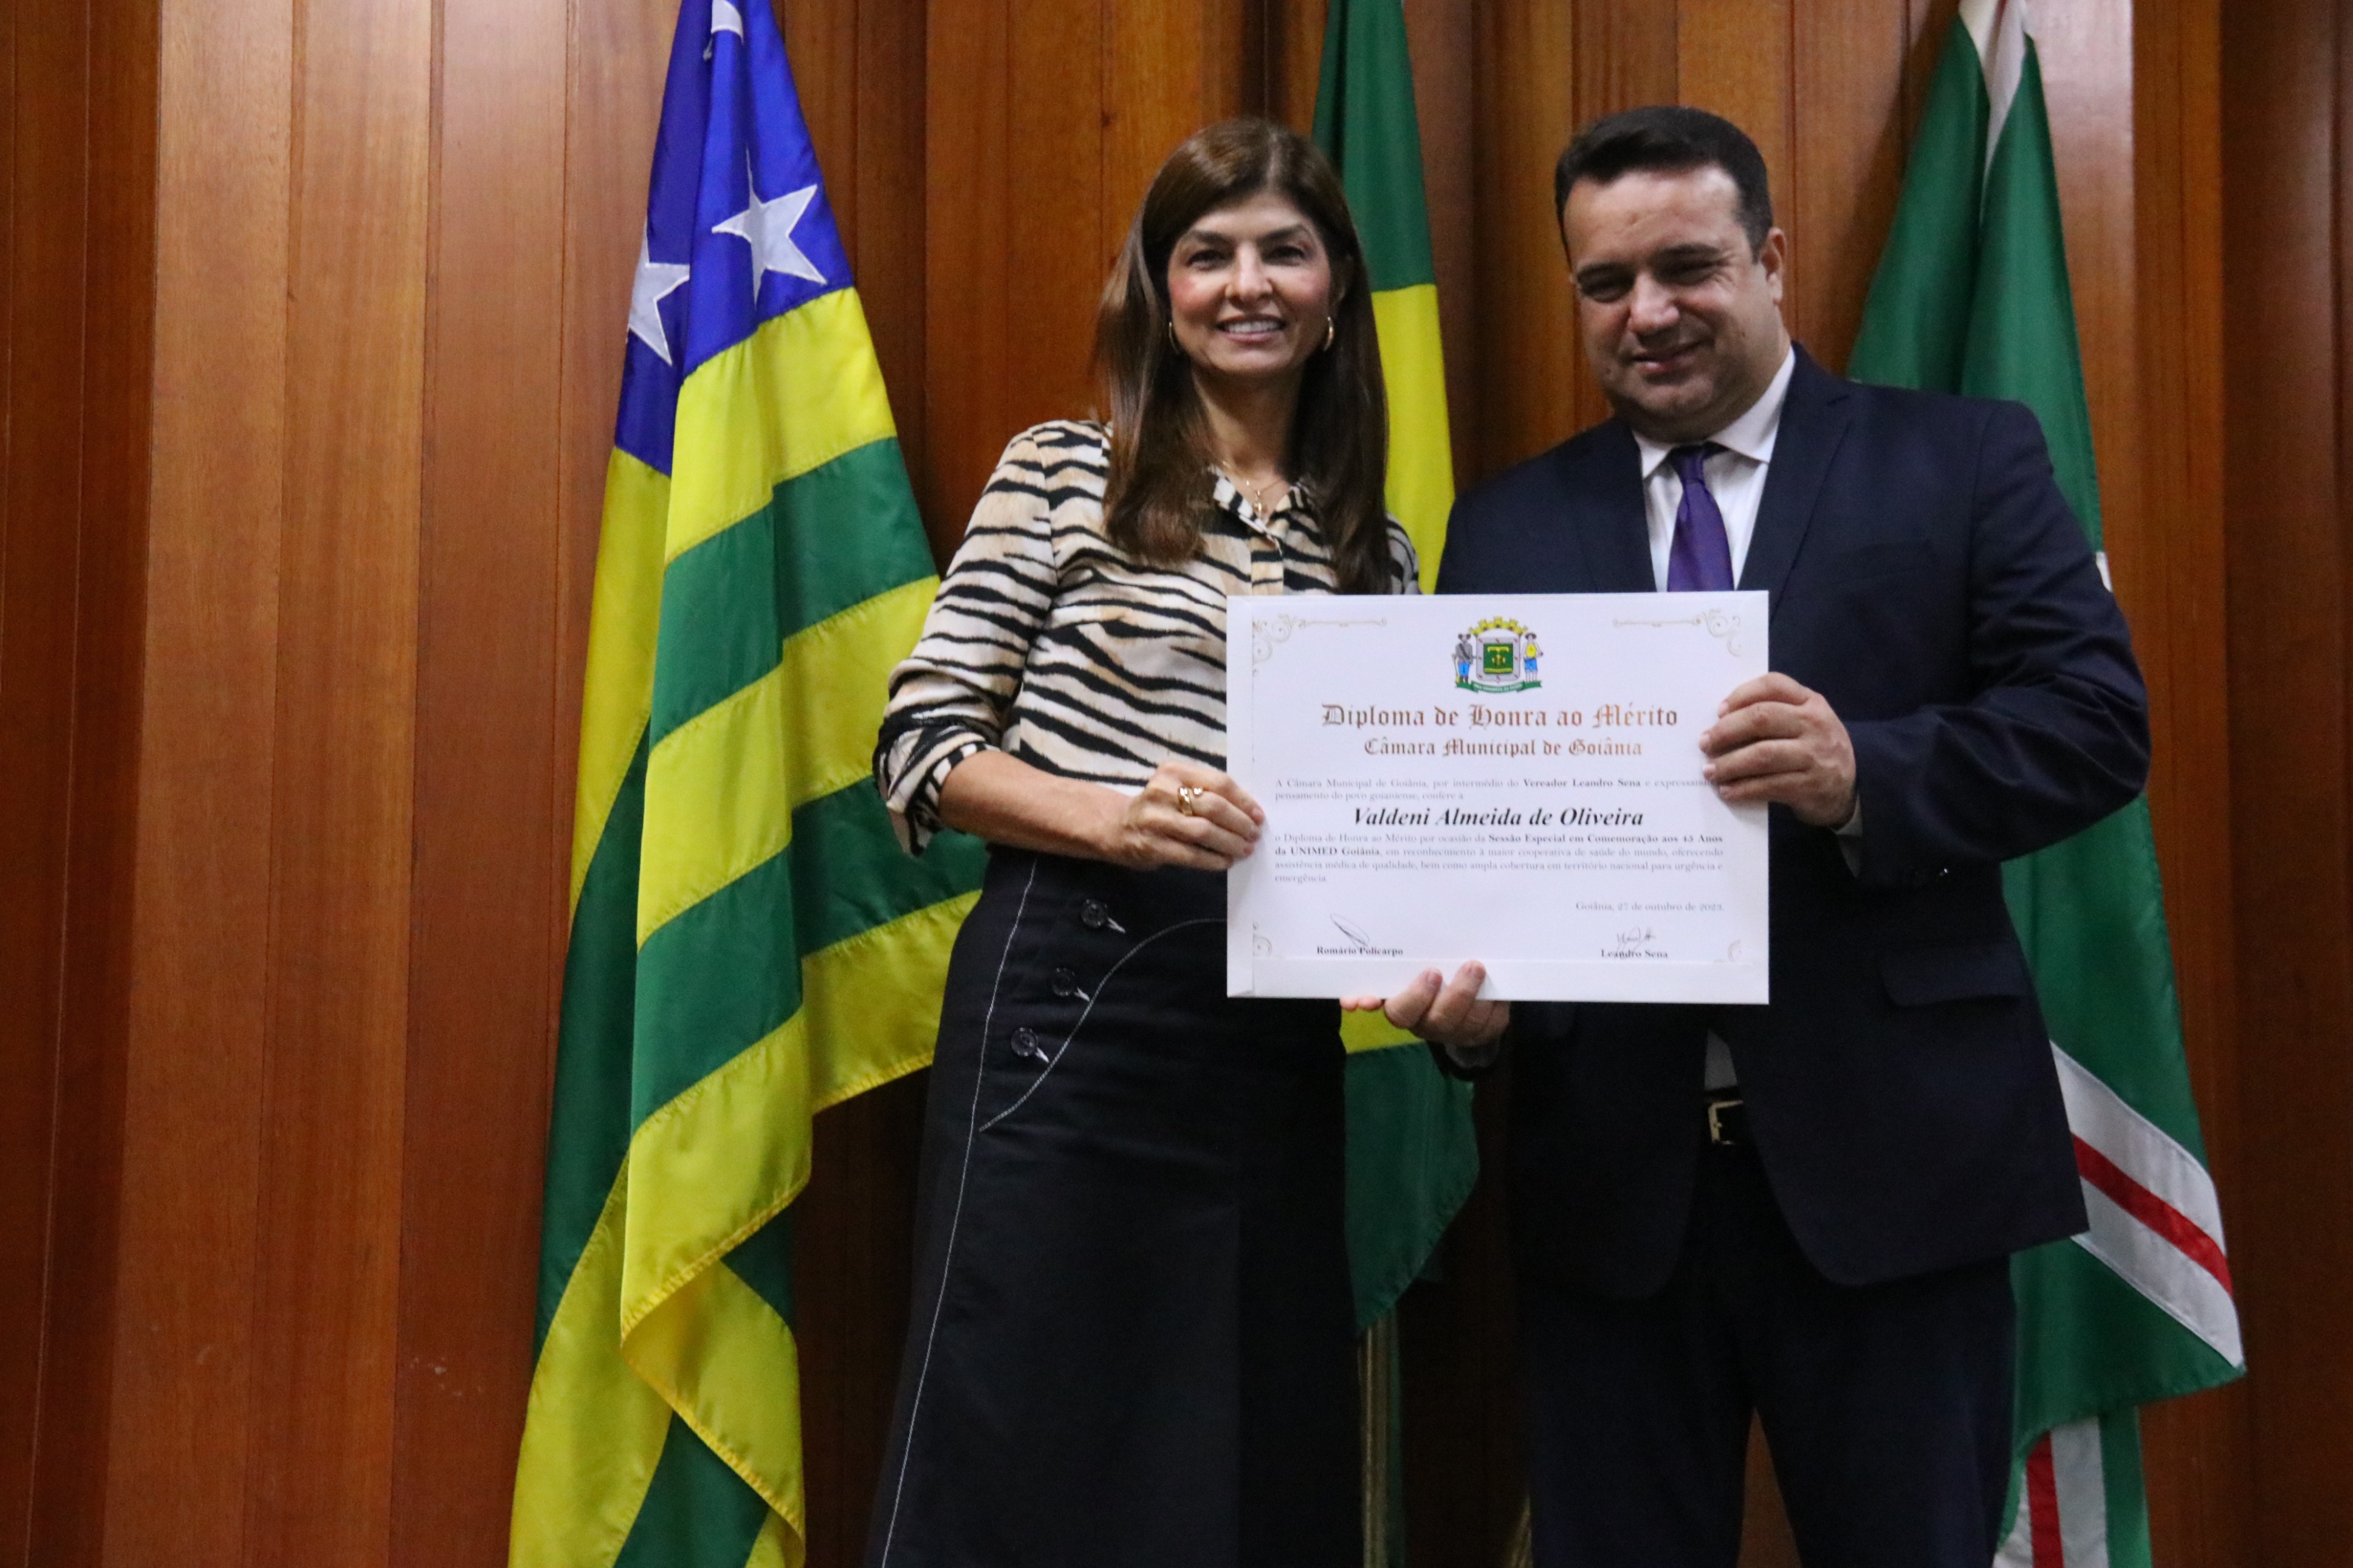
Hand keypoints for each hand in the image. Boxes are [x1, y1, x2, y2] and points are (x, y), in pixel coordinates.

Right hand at [1100, 760, 1263, 870]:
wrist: (1117, 827)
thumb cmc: (1159, 807)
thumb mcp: (1177, 788)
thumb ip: (1206, 793)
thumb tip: (1249, 812)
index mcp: (1174, 771)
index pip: (1219, 783)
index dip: (1244, 801)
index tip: (1258, 815)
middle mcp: (1163, 791)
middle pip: (1214, 807)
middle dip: (1240, 823)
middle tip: (1254, 835)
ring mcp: (1155, 820)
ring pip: (1204, 832)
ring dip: (1230, 843)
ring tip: (1245, 849)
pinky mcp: (1152, 846)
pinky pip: (1190, 854)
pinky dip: (1213, 859)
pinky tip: (1226, 861)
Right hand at [1344, 962, 1509, 1052]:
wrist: (1458, 999)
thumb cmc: (1429, 977)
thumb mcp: (1411, 969)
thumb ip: (1399, 963)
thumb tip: (1381, 933)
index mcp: (1406, 1010)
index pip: (1399, 1012)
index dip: (1408, 999)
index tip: (1421, 977)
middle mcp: (1429, 1026)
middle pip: (1437, 1019)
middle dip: (1451, 994)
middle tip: (1458, 968)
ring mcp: (1456, 1033)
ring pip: (1467, 1021)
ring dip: (1474, 994)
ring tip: (1478, 967)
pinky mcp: (1481, 1034)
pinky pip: (1490, 1023)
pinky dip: (1495, 1004)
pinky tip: (1495, 987)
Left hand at [1699, 673, 1855, 826]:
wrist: (1851, 786)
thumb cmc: (1814, 749)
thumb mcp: (1805, 722)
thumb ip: (1774, 713)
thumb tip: (1720, 721)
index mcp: (1810, 702)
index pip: (1773, 684)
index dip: (1741, 694)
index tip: (1719, 711)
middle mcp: (1814, 724)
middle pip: (1762, 718)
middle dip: (1726, 730)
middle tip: (1705, 743)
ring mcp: (1815, 755)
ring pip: (1763, 754)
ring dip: (1729, 763)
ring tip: (1710, 770)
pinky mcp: (1810, 786)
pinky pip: (1769, 785)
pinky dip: (1743, 789)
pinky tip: (1728, 790)